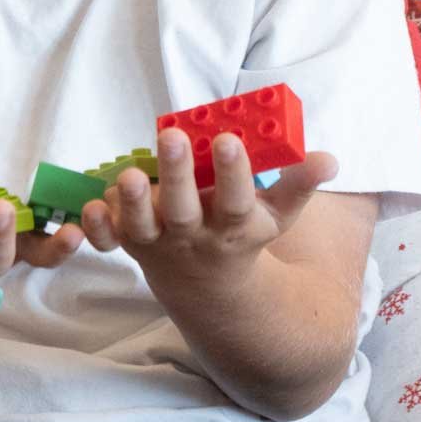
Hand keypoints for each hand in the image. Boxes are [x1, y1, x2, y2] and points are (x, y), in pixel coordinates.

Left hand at [79, 127, 338, 296]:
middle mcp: (193, 235)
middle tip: (172, 136)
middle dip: (177, 174)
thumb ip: (299, 184)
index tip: (227, 140)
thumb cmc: (243, 233)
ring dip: (132, 203)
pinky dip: (97, 228)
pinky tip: (90, 205)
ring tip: (128, 174)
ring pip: (141, 226)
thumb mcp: (277, 215)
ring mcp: (158, 242)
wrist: (208, 286)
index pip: (236, 199)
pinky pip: (109, 240)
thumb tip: (330, 159)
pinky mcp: (130, 243)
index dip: (233, 172)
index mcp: (233, 225)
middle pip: (183, 209)